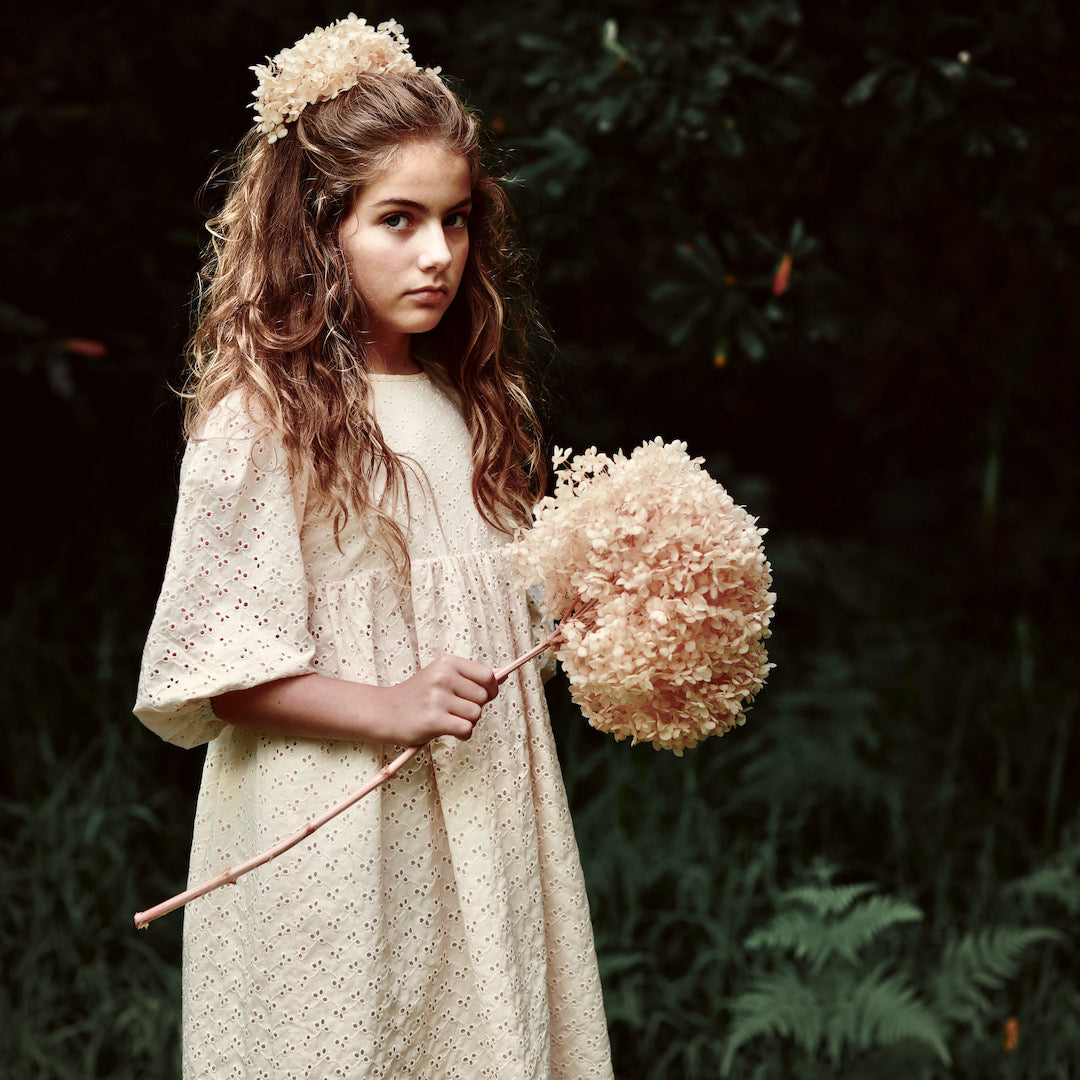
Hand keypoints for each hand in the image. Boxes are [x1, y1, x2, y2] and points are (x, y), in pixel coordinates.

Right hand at [380, 655, 498, 745]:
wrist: (385, 712)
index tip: (481, 697)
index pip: (487, 675)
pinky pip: (466, 729)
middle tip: (455, 710)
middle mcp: (443, 677)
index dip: (490, 689)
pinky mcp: (433, 720)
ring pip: (476, 714)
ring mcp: (437, 698)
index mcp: (447, 663)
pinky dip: (462, 734)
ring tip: (449, 719)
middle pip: (484, 697)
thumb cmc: (418, 696)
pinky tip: (448, 730)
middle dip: (475, 707)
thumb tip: (502, 678)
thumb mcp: (441, 676)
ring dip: (467, 721)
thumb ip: (470, 678)